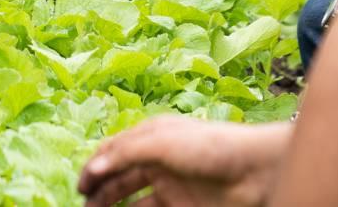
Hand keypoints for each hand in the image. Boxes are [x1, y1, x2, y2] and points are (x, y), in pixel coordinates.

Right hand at [79, 117, 290, 205]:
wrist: (257, 171)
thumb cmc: (211, 146)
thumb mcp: (162, 141)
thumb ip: (125, 153)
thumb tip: (93, 167)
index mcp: (151, 136)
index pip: (113, 151)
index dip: (94, 167)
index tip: (80, 188)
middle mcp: (158, 159)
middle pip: (119, 178)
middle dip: (100, 192)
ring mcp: (171, 185)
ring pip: (132, 201)